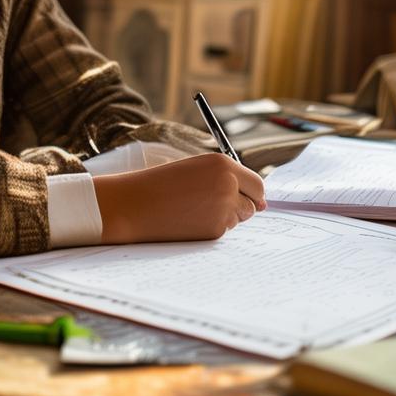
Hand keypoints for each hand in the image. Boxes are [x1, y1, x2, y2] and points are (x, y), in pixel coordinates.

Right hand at [93, 153, 265, 243]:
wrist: (134, 205)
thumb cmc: (162, 184)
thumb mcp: (197, 170)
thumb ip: (228, 180)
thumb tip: (262, 205)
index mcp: (223, 164)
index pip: (257, 184)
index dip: (252, 193)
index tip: (247, 199)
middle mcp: (228, 185)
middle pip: (252, 204)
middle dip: (240, 207)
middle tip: (211, 205)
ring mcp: (223, 209)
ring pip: (238, 219)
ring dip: (224, 217)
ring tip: (193, 209)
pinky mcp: (214, 231)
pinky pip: (222, 231)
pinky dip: (210, 228)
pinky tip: (188, 220)